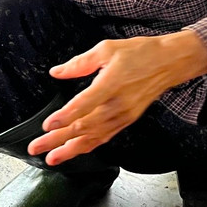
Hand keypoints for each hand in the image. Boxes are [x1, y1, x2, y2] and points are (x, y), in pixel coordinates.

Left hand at [28, 30, 206, 164]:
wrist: (170, 63)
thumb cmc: (140, 53)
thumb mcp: (106, 49)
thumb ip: (79, 63)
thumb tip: (56, 72)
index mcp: (112, 84)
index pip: (84, 105)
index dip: (65, 117)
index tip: (47, 126)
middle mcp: (118, 104)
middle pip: (84, 126)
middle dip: (57, 140)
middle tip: (36, 147)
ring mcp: (123, 115)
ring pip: (93, 137)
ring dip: (70, 149)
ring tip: (51, 157)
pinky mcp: (127, 121)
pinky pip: (104, 137)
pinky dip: (88, 146)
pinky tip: (73, 152)